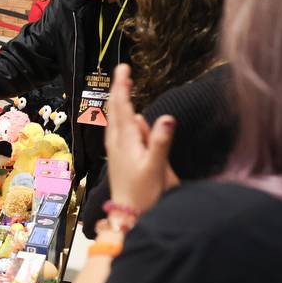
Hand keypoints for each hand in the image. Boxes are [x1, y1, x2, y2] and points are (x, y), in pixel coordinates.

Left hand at [105, 64, 177, 213]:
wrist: (129, 214)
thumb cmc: (144, 193)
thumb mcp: (156, 168)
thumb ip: (160, 141)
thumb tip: (165, 116)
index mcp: (126, 140)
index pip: (123, 107)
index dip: (122, 86)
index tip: (124, 68)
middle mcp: (117, 141)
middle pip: (116, 109)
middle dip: (119, 89)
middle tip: (124, 70)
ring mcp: (116, 149)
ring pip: (116, 119)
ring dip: (120, 101)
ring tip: (123, 86)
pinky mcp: (119, 156)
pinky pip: (119, 130)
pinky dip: (122, 117)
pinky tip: (127, 117)